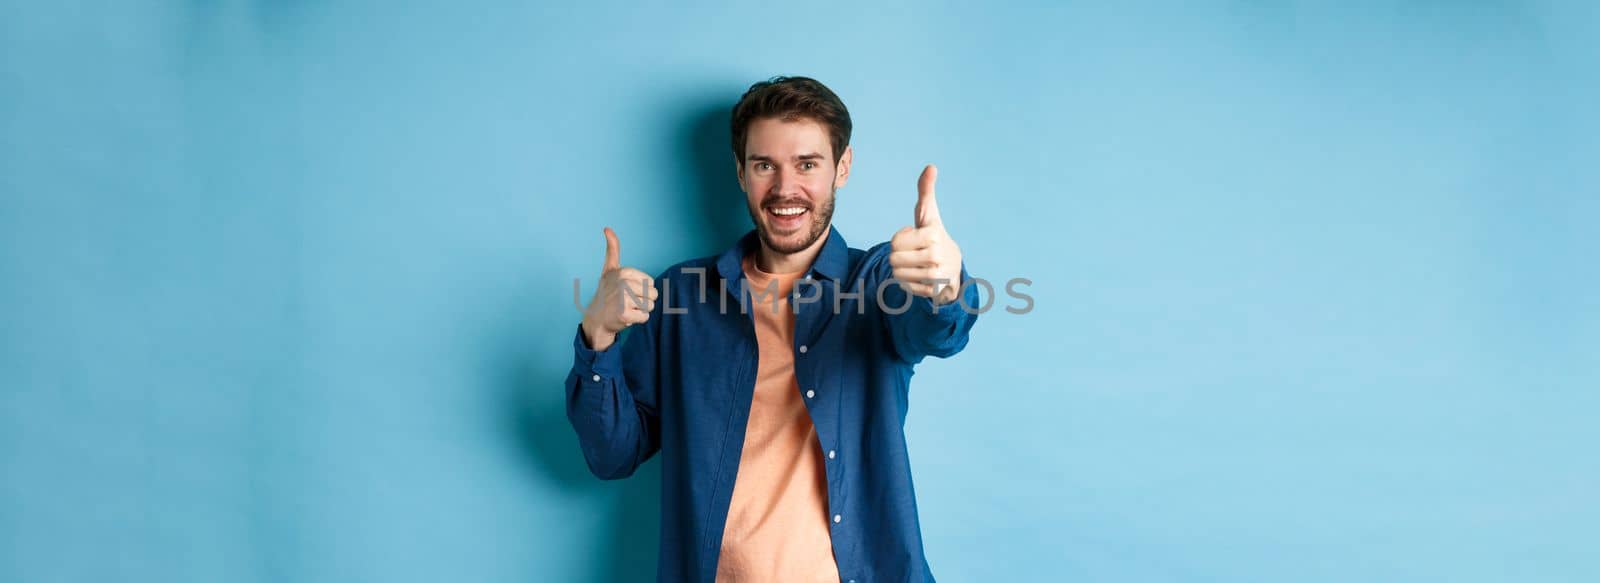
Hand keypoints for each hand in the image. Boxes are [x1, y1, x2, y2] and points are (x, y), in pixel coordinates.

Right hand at [580, 227, 657, 350]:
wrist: (596, 318)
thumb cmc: (607, 293)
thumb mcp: (610, 269)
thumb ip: (612, 249)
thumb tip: (607, 228)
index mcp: (624, 271)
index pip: (651, 282)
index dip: (642, 289)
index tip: (625, 290)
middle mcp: (623, 283)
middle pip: (653, 294)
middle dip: (643, 300)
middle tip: (626, 301)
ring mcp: (623, 298)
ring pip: (650, 306)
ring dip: (640, 311)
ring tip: (626, 308)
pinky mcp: (624, 314)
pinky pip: (645, 317)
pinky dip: (637, 320)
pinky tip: (624, 317)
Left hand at [889, 165, 962, 304]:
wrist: (953, 267)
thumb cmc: (934, 236)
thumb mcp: (930, 214)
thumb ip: (926, 190)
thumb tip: (931, 166)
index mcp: (932, 234)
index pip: (895, 241)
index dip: (900, 240)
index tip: (914, 239)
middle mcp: (936, 254)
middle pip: (893, 259)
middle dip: (899, 257)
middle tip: (913, 254)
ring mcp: (936, 274)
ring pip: (897, 274)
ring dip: (902, 270)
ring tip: (916, 265)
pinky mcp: (934, 290)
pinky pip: (905, 288)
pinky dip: (909, 284)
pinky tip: (921, 278)